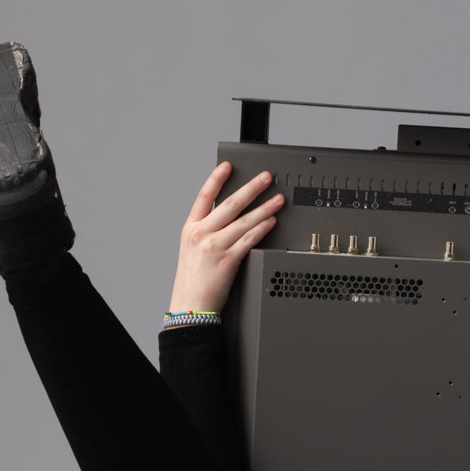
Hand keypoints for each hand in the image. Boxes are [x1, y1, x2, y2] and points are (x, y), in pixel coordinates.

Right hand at [169, 162, 284, 315]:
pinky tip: (271, 221)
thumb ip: (207, 229)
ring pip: (244, 221)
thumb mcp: (191, 248)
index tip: (228, 166)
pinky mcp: (228, 260)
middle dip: (251, 188)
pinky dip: (262, 228)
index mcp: (191, 228)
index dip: (216, 179)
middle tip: (266, 177)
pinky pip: (249, 240)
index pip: (204, 196)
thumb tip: (229, 213)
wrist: (191, 304)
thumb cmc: (194, 278)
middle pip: (230, 204)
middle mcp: (202, 234)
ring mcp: (215, 246)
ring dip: (264, 208)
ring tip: (278, 199)